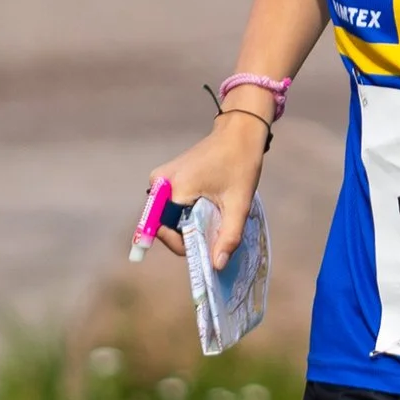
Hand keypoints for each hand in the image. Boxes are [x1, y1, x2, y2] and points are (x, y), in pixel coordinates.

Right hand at [145, 113, 267, 268]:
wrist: (238, 134)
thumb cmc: (240, 165)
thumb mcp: (239, 204)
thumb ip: (228, 236)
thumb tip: (216, 265)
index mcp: (174, 188)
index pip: (166, 230)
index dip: (184, 244)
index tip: (207, 244)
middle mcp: (159, 183)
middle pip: (164, 225)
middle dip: (186, 234)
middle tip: (213, 232)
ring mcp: (160, 179)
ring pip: (167, 217)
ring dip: (186, 224)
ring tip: (211, 216)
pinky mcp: (165, 177)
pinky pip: (169, 205)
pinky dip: (185, 213)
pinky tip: (205, 207)